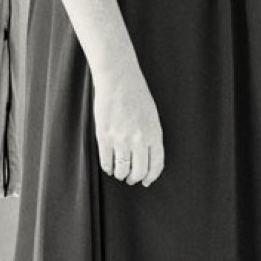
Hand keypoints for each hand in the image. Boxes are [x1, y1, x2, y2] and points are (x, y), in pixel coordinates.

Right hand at [93, 63, 164, 186]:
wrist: (119, 80)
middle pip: (139, 170)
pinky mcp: (105, 136)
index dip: (151, 176)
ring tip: (119, 172)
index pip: (156, 165)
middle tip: (131, 179)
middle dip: (134, 178)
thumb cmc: (136, 95)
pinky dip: (108, 167)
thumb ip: (151, 136)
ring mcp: (121, 138)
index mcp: (154, 134)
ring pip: (122, 169)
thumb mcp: (152, 116)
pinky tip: (109, 166)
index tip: (146, 181)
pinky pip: (106, 160)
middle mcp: (139, 139)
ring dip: (121, 174)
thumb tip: (148, 156)